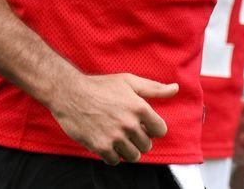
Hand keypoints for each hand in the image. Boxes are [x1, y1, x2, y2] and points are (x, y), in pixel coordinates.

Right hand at [47, 72, 177, 164]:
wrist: (69, 93)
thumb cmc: (99, 85)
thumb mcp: (128, 81)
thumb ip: (153, 88)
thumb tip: (175, 89)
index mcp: (139, 107)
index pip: (160, 130)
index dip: (152, 129)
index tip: (142, 126)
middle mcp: (129, 124)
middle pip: (147, 145)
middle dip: (139, 140)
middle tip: (126, 131)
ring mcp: (115, 137)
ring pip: (133, 156)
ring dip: (127, 149)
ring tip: (117, 138)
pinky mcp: (101, 147)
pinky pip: (115, 161)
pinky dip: (112, 155)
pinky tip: (106, 142)